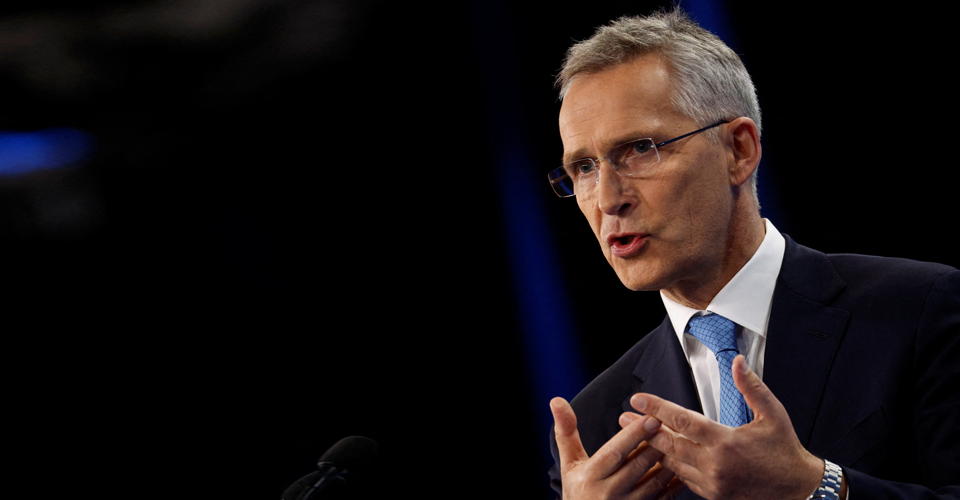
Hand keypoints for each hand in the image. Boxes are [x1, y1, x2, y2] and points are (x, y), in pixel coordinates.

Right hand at [550, 397, 684, 499]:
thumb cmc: (577, 492)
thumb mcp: (569, 463)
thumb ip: (566, 432)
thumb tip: (557, 401)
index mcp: (590, 477)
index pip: (615, 452)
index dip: (634, 435)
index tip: (651, 418)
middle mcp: (608, 494)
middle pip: (638, 465)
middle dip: (657, 444)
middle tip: (672, 425)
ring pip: (654, 482)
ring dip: (669, 462)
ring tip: (679, 443)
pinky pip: (663, 498)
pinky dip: (674, 484)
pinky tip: (682, 470)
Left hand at [622, 355, 825, 499]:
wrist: (798, 490)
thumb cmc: (785, 452)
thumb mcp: (773, 415)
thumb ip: (752, 387)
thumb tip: (738, 362)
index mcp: (726, 443)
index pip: (682, 421)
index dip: (657, 408)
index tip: (639, 399)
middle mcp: (715, 465)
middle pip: (669, 444)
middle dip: (644, 429)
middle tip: (624, 418)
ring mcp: (712, 484)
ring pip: (672, 464)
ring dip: (653, 449)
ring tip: (635, 436)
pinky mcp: (713, 495)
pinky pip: (684, 479)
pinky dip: (670, 467)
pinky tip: (660, 457)